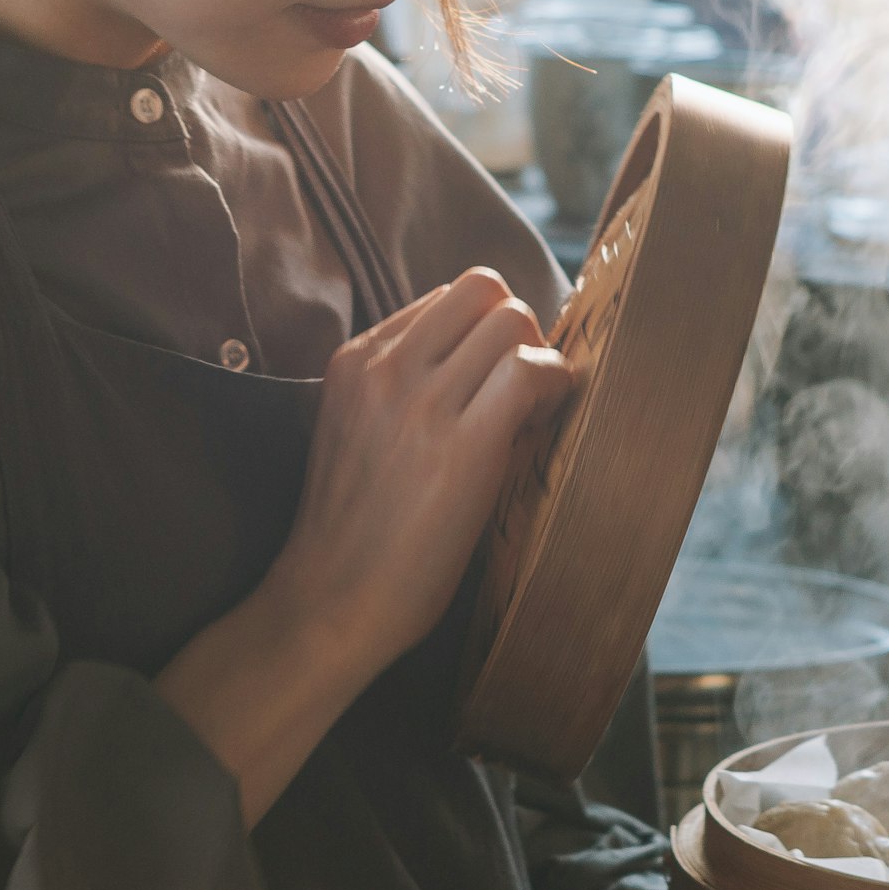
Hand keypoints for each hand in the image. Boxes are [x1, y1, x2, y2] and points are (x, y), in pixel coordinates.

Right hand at [155, 269, 568, 824]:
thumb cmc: (354, 530)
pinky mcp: (463, 445)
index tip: (493, 376)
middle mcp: (385, 367)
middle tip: (523, 386)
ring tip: (535, 408)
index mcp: (355, 360)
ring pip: (512, 320)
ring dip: (539, 355)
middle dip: (515, 329)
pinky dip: (556, 381)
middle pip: (482, 290)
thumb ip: (403, 385)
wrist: (333, 599)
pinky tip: (549, 416)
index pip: (445, 298)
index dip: (483, 331)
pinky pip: (531, 370)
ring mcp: (421, 402)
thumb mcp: (358, 429)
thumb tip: (485, 362)